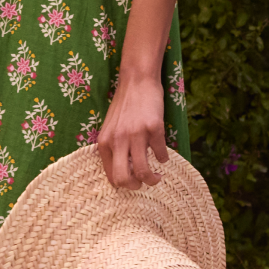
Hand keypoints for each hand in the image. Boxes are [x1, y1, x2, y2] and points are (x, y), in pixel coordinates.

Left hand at [97, 71, 168, 188]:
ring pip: (143, 171)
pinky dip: (163, 158)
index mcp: (104, 143)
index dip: (123, 184)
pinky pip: (160, 154)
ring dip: (153, 179)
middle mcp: (118, 141)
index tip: (133, 182)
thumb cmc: (124, 106)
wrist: (136, 81)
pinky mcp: (153, 128)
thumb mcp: (110, 128)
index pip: (111, 176)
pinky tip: (163, 155)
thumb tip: (122, 174)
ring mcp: (136, 135)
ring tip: (157, 176)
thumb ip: (113, 148)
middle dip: (136, 187)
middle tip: (143, 184)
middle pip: (124, 179)